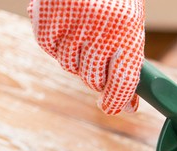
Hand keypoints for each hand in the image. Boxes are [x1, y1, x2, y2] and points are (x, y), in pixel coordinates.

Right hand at [28, 0, 144, 113]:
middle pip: (94, 78)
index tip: (112, 107)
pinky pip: (48, 47)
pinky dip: (54, 43)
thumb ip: (130, 65)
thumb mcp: (130, 25)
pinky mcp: (46, 16)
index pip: (122, 83)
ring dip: (75, 59)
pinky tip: (65, 25)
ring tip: (84, 34)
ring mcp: (72, 23)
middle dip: (96, 77)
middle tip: (98, 59)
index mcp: (128, 34)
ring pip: (69, 65)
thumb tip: (126, 107)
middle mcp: (101, 31)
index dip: (116, 101)